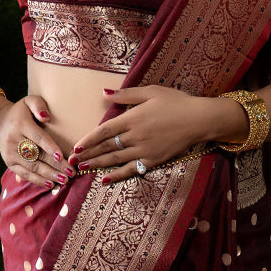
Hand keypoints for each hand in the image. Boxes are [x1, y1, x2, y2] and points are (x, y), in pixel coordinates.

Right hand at [0, 94, 74, 187]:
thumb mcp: (29, 101)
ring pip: (32, 168)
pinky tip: (51, 185)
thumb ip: (38, 105)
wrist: (0, 123)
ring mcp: (10, 154)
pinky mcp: (10, 163)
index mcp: (20, 124)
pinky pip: (25, 174)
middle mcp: (13, 140)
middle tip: (71, 173)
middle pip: (38, 156)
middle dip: (55, 166)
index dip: (50, 148)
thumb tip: (46, 117)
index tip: (62, 157)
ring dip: (49, 176)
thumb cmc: (22, 112)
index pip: (38, 137)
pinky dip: (39, 181)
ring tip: (65, 180)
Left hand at [70, 86, 237, 183]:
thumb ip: (126, 93)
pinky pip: (131, 170)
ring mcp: (143, 151)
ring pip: (115, 159)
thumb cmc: (176, 102)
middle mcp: (135, 136)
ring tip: (82, 169)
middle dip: (88, 155)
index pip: (104, 131)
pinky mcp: (152, 161)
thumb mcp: (151, 91)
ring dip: (97, 164)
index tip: (77, 147)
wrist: (198, 120)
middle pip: (106, 147)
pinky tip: (104, 179)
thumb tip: (104, 92)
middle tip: (72, 162)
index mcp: (132, 118)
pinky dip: (117, 175)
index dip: (89, 140)